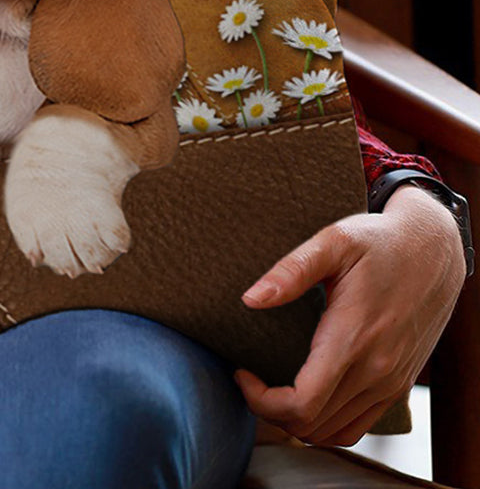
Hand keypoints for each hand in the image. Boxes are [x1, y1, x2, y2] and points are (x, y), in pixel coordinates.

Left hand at [233, 184, 466, 446]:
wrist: (433, 251)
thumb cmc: (379, 242)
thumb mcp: (333, 241)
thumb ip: (291, 271)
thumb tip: (251, 299)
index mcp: (353, 338)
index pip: (302, 403)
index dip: (261, 400)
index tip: (241, 372)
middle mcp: (375, 370)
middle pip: (312, 425)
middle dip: (269, 410)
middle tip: (248, 378)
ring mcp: (390, 382)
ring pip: (334, 432)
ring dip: (296, 421)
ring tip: (270, 387)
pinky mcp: (398, 384)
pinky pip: (357, 425)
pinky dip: (325, 424)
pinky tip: (304, 395)